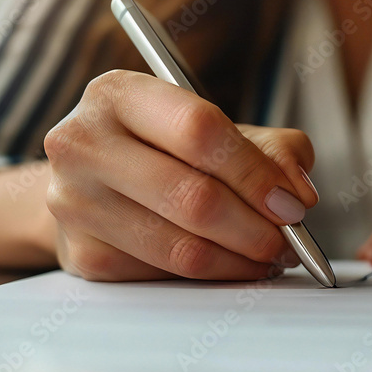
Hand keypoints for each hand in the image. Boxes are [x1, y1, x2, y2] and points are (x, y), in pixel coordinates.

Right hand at [44, 69, 317, 280]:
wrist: (89, 182)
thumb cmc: (161, 150)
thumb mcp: (216, 129)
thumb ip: (272, 149)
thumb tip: (298, 194)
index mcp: (118, 94)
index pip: (198, 130)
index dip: (255, 172)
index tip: (291, 203)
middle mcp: (83, 143)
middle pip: (191, 197)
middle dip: (256, 228)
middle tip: (287, 241)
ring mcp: (74, 202)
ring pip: (180, 248)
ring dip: (239, 261)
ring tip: (268, 257)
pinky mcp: (81, 254)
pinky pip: (163, 277)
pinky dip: (210, 277)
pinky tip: (229, 265)